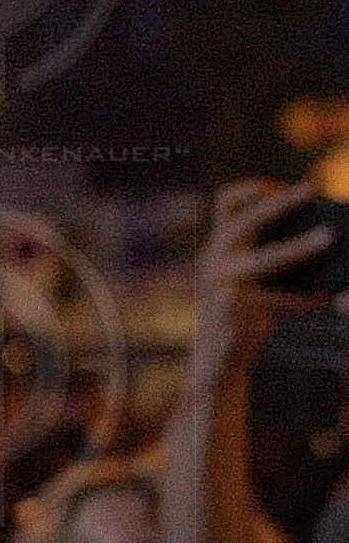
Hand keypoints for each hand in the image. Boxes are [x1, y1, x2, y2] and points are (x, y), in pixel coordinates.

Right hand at [193, 177, 338, 360]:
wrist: (216, 356)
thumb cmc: (240, 310)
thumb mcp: (242, 273)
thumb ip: (262, 249)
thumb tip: (317, 231)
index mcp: (219, 245)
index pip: (225, 201)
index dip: (253, 188)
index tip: (282, 185)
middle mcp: (214, 259)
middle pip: (244, 220)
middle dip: (282, 202)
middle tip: (314, 187)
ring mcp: (221, 284)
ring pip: (264, 259)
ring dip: (298, 246)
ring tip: (329, 238)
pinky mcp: (234, 309)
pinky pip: (278, 297)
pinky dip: (303, 296)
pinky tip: (323, 298)